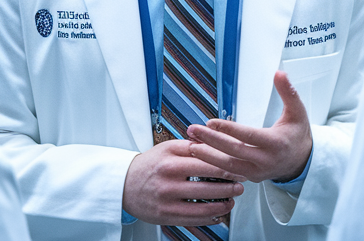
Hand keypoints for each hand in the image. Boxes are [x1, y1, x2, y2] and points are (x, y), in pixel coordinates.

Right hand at [122, 139, 245, 225]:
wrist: (123, 184)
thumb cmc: (148, 165)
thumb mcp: (166, 148)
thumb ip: (190, 146)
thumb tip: (215, 143)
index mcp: (170, 161)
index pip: (205, 163)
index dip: (226, 166)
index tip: (238, 167)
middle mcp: (168, 182)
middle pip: (207, 185)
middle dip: (229, 186)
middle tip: (240, 184)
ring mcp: (167, 201)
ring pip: (203, 206)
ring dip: (223, 204)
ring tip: (232, 200)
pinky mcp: (166, 216)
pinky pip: (193, 220)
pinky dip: (209, 218)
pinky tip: (218, 213)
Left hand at [186, 71, 312, 183]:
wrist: (302, 161)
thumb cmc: (297, 135)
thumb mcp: (297, 111)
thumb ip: (288, 92)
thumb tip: (280, 73)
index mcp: (276, 143)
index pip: (249, 136)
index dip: (229, 130)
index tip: (211, 122)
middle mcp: (266, 160)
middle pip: (234, 151)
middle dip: (211, 141)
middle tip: (194, 130)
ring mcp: (258, 172)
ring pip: (229, 165)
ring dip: (208, 155)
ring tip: (191, 144)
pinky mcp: (251, 177)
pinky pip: (229, 173)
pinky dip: (213, 165)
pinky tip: (200, 157)